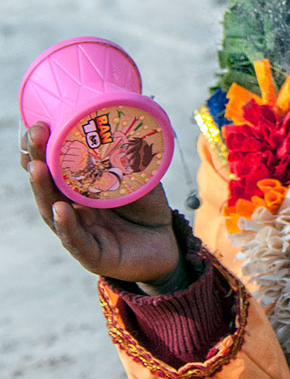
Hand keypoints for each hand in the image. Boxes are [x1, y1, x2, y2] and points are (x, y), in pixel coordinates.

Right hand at [21, 122, 181, 286]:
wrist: (165, 244)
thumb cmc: (146, 209)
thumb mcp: (142, 178)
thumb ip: (135, 157)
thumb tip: (134, 125)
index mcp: (78, 188)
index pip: (51, 166)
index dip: (41, 147)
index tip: (39, 123)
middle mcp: (72, 208)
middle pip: (46, 184)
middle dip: (37, 158)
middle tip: (35, 134)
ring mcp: (80, 232)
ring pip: (52, 211)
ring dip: (42, 188)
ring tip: (37, 167)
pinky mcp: (94, 256)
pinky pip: (76, 241)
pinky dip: (67, 226)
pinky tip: (60, 210)